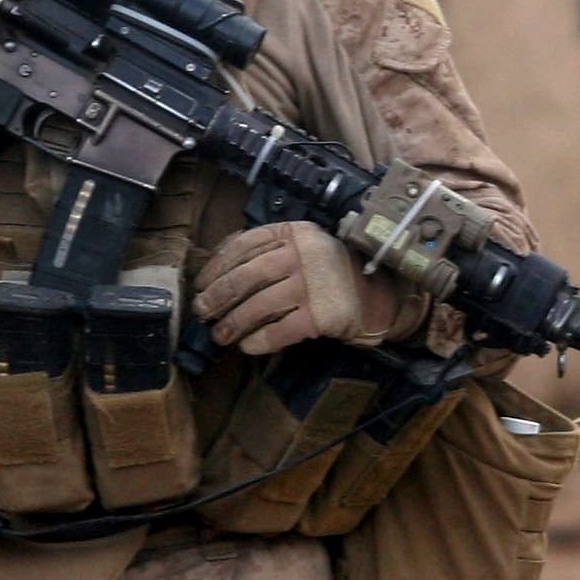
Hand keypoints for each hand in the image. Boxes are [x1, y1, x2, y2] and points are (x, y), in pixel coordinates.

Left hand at [198, 221, 397, 355]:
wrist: (377, 295)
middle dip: (216, 297)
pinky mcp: (320, 316)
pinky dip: (257, 341)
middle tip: (202, 312)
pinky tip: (246, 346)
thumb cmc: (330, 271)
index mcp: (294, 233)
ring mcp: (312, 286)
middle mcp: (302, 256)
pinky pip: (278, 331)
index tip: (201, 283)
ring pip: (257, 306)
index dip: (216, 266)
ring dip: (232, 323)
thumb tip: (219, 261)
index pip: (243, 245)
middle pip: (245, 277)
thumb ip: (269, 248)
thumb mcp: (304, 246)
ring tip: (219, 334)